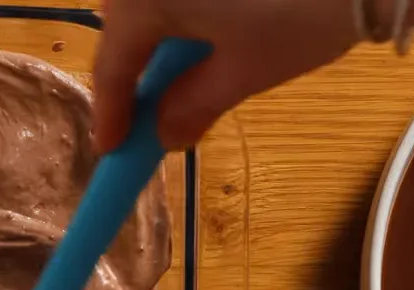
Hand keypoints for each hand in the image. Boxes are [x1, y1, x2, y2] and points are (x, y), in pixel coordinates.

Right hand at [93, 0, 365, 150]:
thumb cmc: (303, 14)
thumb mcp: (245, 71)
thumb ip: (193, 106)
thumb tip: (164, 136)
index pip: (113, 65)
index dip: (111, 113)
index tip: (110, 150)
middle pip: (125, 24)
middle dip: (133, 67)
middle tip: (147, 109)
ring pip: (148, 1)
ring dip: (158, 36)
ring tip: (182, 70)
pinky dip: (182, 10)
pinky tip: (209, 28)